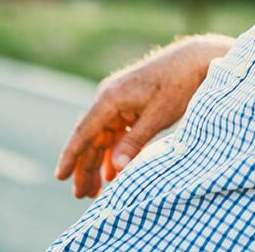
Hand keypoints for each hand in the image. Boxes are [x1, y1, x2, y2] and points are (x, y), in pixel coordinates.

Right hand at [54, 36, 231, 197]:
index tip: (59, 177)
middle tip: (80, 195)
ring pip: (102, 136)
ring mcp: (118, 100)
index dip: (71, 156)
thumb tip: (116, 169)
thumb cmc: (178, 85)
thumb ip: (135, 141)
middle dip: (85, 167)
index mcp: (110, 98)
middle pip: (91, 137)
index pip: (84, 132)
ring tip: (94, 191)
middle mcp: (108, 97)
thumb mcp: (159, 116)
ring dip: (99, 162)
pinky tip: (112, 171)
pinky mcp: (130, 103)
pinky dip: (114, 150)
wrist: (195, 60)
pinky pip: (115, 131)